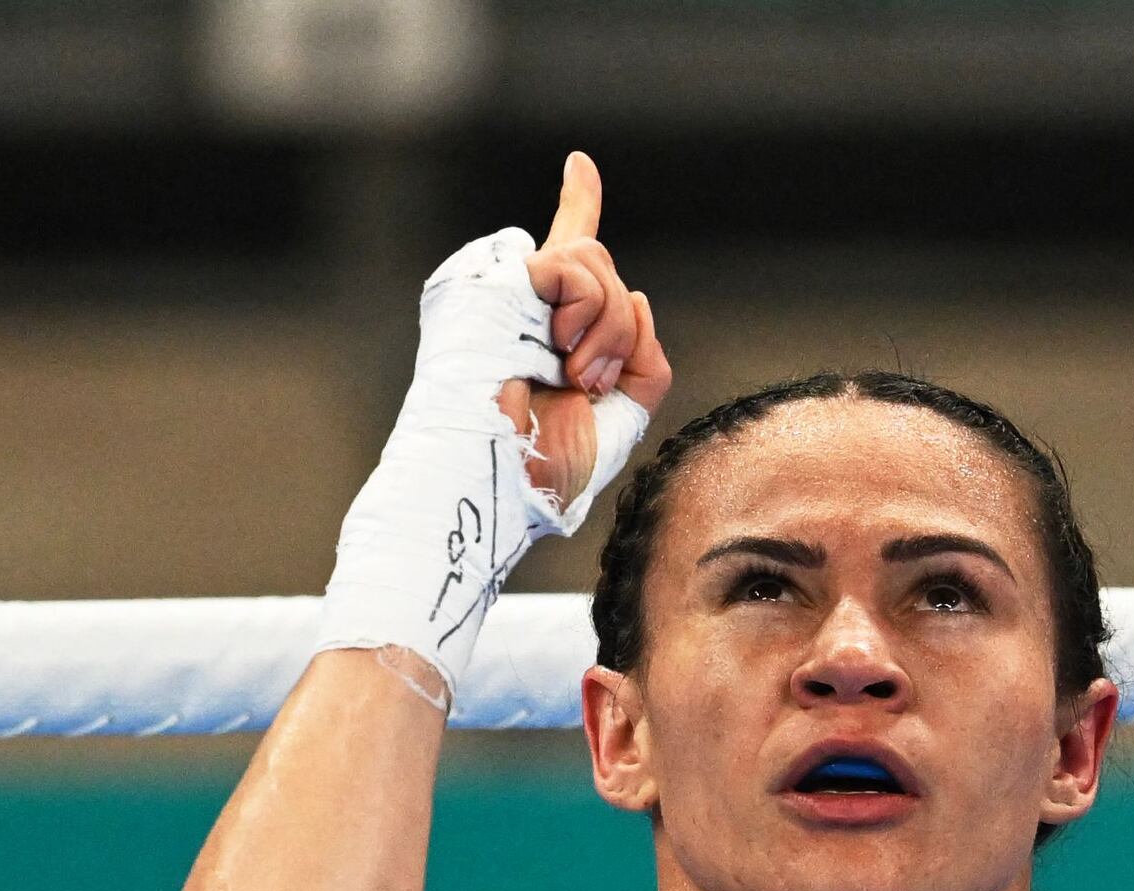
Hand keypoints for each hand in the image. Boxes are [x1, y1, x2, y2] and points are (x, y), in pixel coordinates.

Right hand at [506, 153, 667, 517]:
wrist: (503, 481)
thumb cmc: (547, 467)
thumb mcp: (622, 414)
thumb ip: (642, 357)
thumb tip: (640, 294)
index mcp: (540, 327)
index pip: (566, 257)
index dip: (577, 204)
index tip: (579, 165)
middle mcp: (517, 300)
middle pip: (601, 264)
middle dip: (620, 328)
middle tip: (590, 383)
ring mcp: (500, 284)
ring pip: (595, 260)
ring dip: (608, 328)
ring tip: (575, 376)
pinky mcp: (491, 278)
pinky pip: (572, 261)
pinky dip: (588, 312)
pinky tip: (559, 352)